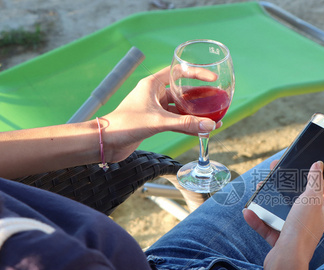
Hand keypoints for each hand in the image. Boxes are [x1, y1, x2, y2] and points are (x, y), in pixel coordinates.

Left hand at [101, 67, 221, 161]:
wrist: (107, 142)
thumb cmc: (125, 124)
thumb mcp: (158, 122)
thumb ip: (185, 124)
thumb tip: (209, 125)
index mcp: (152, 84)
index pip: (179, 72)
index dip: (196, 73)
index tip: (212, 78)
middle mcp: (154, 94)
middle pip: (183, 92)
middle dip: (200, 98)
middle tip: (216, 101)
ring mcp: (155, 109)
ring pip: (181, 110)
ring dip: (196, 115)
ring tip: (214, 120)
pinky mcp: (155, 123)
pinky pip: (176, 122)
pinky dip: (188, 126)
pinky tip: (201, 131)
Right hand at [244, 161, 323, 266]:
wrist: (287, 262)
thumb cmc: (302, 230)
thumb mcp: (311, 199)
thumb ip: (315, 181)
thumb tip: (319, 165)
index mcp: (320, 211)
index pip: (319, 189)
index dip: (310, 174)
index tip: (300, 164)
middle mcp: (308, 221)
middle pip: (296, 198)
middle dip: (284, 186)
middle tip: (274, 173)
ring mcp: (293, 231)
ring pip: (279, 211)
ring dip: (267, 201)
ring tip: (259, 190)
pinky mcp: (279, 241)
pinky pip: (266, 227)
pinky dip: (257, 220)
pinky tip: (248, 212)